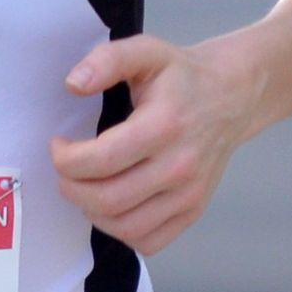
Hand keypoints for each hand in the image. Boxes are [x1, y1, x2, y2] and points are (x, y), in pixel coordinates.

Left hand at [46, 33, 263, 251]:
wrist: (232, 96)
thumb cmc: (181, 76)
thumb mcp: (146, 51)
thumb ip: (107, 60)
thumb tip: (73, 84)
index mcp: (164, 125)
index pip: (100, 160)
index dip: (65, 159)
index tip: (59, 145)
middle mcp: (180, 166)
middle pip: (108, 199)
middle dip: (71, 187)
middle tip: (66, 170)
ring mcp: (190, 194)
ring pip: (126, 227)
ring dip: (91, 211)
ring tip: (86, 186)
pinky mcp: (194, 211)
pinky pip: (149, 241)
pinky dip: (121, 231)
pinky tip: (113, 205)